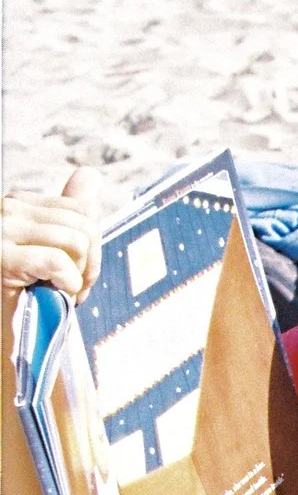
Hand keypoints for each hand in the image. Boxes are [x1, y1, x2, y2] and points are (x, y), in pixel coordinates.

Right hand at [2, 169, 104, 299]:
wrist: (3, 320)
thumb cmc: (23, 290)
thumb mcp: (49, 248)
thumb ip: (69, 214)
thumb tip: (91, 174)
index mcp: (19, 204)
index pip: (83, 210)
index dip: (92, 247)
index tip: (79, 274)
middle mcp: (7, 209)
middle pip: (85, 225)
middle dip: (90, 264)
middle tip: (75, 288)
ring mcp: (2, 230)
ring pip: (76, 242)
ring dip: (78, 276)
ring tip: (61, 291)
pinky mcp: (2, 258)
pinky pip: (58, 262)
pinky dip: (66, 284)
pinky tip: (53, 292)